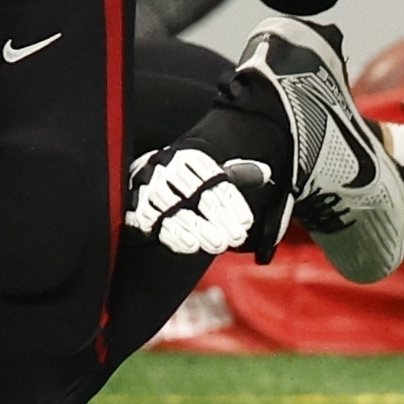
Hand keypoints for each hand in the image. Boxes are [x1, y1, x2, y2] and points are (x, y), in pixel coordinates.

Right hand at [125, 146, 260, 256]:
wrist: (143, 176)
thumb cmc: (184, 179)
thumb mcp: (208, 172)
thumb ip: (236, 174)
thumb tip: (266, 173)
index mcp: (189, 158)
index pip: (215, 180)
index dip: (233, 202)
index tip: (246, 222)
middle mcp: (168, 169)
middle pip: (198, 196)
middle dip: (220, 219)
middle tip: (236, 238)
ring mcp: (150, 187)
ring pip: (178, 211)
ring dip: (200, 230)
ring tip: (218, 245)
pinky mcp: (137, 207)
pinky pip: (156, 222)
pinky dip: (174, 235)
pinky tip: (190, 245)